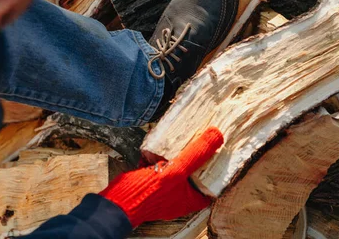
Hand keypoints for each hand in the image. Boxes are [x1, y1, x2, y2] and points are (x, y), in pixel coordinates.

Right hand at [99, 127, 223, 226]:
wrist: (116, 203)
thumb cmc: (146, 195)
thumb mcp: (176, 171)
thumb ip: (196, 154)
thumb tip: (217, 136)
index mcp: (189, 199)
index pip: (211, 187)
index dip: (219, 172)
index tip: (222, 155)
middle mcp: (178, 195)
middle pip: (194, 175)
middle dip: (198, 159)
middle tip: (204, 142)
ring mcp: (164, 188)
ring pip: (177, 169)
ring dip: (180, 155)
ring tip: (187, 138)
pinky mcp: (150, 180)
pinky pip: (160, 165)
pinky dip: (162, 155)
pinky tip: (161, 142)